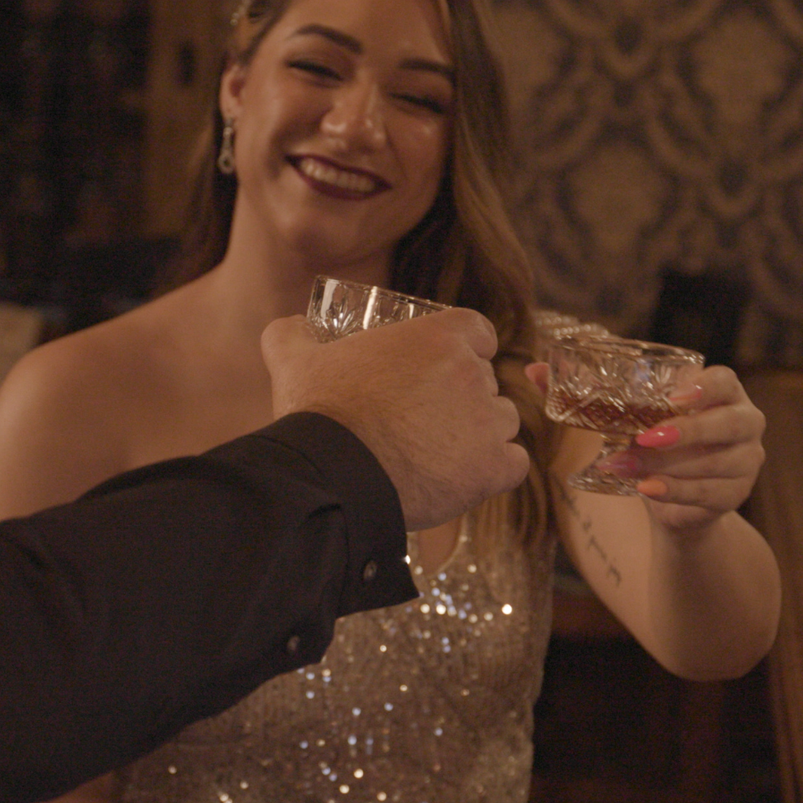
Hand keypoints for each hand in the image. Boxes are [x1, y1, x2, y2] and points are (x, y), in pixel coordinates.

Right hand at [261, 310, 526, 531]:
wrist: (331, 474)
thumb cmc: (318, 415)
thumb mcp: (293, 360)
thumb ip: (291, 334)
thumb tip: (289, 325)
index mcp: (438, 337)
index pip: (478, 332)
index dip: (465, 350)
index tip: (442, 371)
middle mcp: (471, 373)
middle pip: (487, 381)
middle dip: (463, 399)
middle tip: (425, 421)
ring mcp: (486, 421)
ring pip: (501, 422)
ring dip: (479, 435)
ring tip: (438, 454)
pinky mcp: (493, 467)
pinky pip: (513, 463)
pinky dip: (494, 470)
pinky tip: (463, 477)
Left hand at [601, 365, 765, 529]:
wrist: (676, 496)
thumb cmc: (666, 446)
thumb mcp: (655, 422)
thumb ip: (644, 411)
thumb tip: (609, 409)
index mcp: (728, 395)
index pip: (725, 381)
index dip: (703, 387)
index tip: (673, 397)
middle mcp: (747, 424)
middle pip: (730, 423)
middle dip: (687, 431)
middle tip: (646, 438)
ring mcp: (748, 461)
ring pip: (713, 462)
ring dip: (664, 464)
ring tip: (625, 465)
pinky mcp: (737, 494)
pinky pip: (707, 492)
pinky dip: (673, 490)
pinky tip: (646, 487)